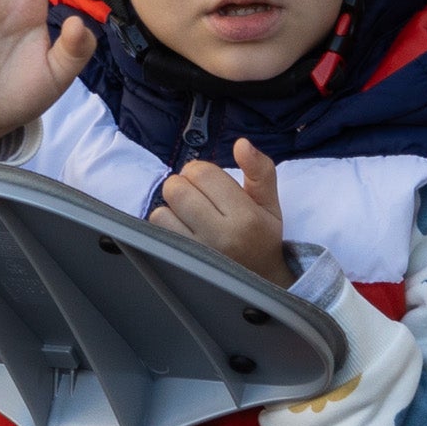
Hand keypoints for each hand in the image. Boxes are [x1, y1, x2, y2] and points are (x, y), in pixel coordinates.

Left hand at [152, 140, 288, 284]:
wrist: (260, 282)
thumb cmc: (262, 236)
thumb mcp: (269, 203)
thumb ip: (260, 170)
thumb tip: (242, 143)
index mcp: (246, 217)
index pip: (203, 173)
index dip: (200, 171)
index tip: (209, 181)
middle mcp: (221, 236)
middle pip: (178, 188)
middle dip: (184, 184)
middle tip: (196, 195)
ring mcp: (198, 254)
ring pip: (162, 210)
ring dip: (172, 206)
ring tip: (189, 213)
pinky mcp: (182, 264)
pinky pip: (158, 231)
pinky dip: (165, 223)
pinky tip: (182, 228)